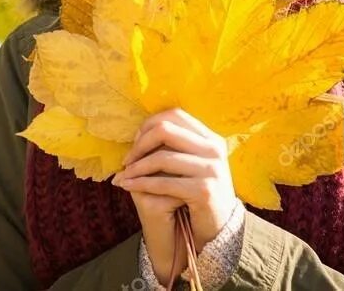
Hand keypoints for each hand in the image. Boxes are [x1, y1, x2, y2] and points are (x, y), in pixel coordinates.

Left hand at [111, 108, 240, 280]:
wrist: (220, 228)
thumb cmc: (199, 193)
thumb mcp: (193, 164)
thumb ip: (175, 146)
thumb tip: (137, 134)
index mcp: (211, 138)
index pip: (174, 115)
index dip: (149, 125)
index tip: (136, 141)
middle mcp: (214, 150)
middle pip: (165, 130)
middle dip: (140, 144)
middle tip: (127, 159)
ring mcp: (212, 169)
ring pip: (161, 157)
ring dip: (136, 167)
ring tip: (123, 175)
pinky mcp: (204, 191)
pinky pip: (163, 183)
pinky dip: (141, 183)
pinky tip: (128, 186)